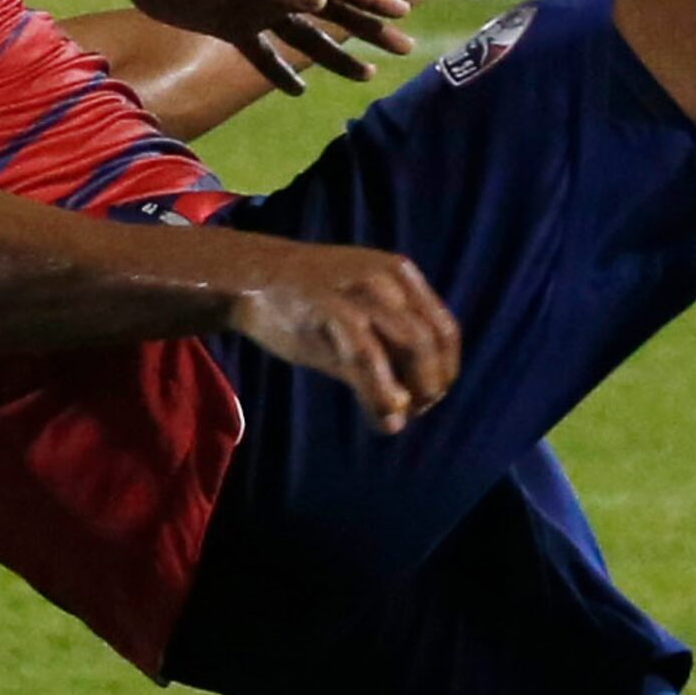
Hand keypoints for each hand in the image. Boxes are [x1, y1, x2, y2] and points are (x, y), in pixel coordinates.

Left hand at [118, 0, 414, 96]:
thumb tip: (321, 0)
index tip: (403, 11)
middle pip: (331, 12)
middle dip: (367, 29)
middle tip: (402, 48)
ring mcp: (256, 8)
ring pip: (304, 36)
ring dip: (334, 55)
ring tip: (365, 76)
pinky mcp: (232, 26)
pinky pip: (264, 53)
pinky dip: (280, 71)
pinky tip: (299, 90)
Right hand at [230, 241, 461, 433]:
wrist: (249, 278)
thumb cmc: (305, 303)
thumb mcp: (357, 311)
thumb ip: (387, 345)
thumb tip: (408, 406)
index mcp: (398, 275)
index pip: (445, 329)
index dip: (446, 369)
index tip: (429, 396)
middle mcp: (386, 279)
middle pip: (432, 340)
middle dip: (433, 384)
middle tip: (414, 410)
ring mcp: (359, 291)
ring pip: (412, 345)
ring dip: (415, 392)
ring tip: (397, 415)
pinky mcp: (329, 309)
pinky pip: (369, 357)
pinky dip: (383, 395)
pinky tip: (381, 419)